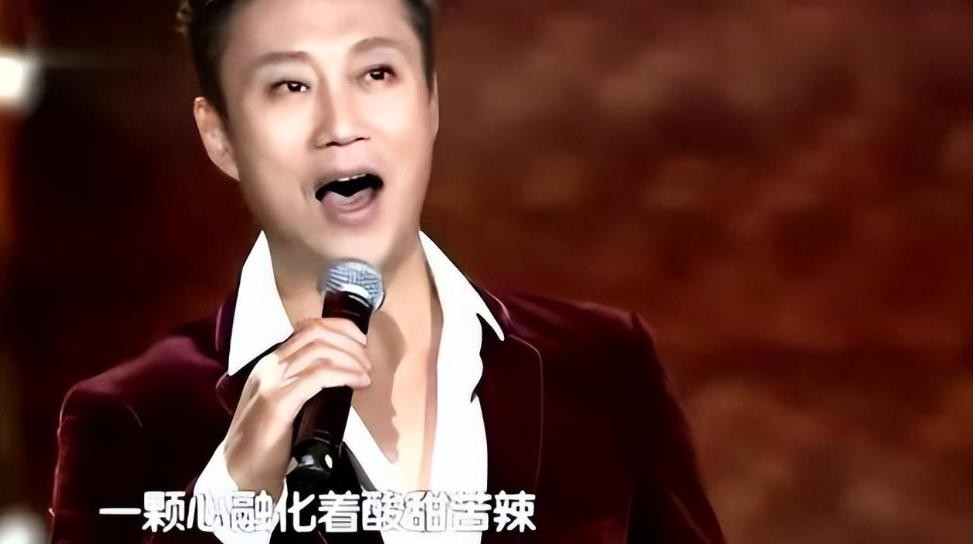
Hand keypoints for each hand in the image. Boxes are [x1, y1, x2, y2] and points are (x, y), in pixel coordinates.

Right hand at [222, 317, 371, 499]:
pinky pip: (319, 376)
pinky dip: (344, 375)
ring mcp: (273, 382)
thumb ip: (303, 384)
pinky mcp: (279, 402)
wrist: (240, 472)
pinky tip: (357, 383)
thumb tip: (340, 374)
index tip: (360, 342)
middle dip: (350, 343)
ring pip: (320, 351)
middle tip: (366, 361)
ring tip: (364, 373)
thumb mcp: (284, 403)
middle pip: (317, 335)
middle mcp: (270, 366)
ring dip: (350, 358)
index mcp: (271, 364)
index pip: (308, 329)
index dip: (340, 328)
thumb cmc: (265, 442)